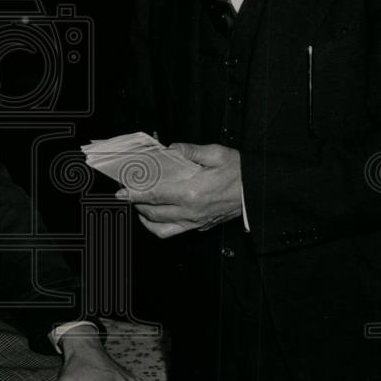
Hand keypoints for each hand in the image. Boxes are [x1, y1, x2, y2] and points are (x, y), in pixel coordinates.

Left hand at [117, 142, 242, 230]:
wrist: (259, 191)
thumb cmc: (241, 173)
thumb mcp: (216, 154)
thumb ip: (190, 151)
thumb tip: (171, 149)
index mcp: (191, 192)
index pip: (154, 195)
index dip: (134, 194)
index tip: (121, 191)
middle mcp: (190, 211)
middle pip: (153, 213)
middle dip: (136, 204)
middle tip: (129, 193)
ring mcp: (195, 221)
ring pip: (161, 229)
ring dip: (146, 219)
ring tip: (140, 206)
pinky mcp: (200, 226)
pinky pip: (174, 232)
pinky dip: (160, 226)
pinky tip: (158, 215)